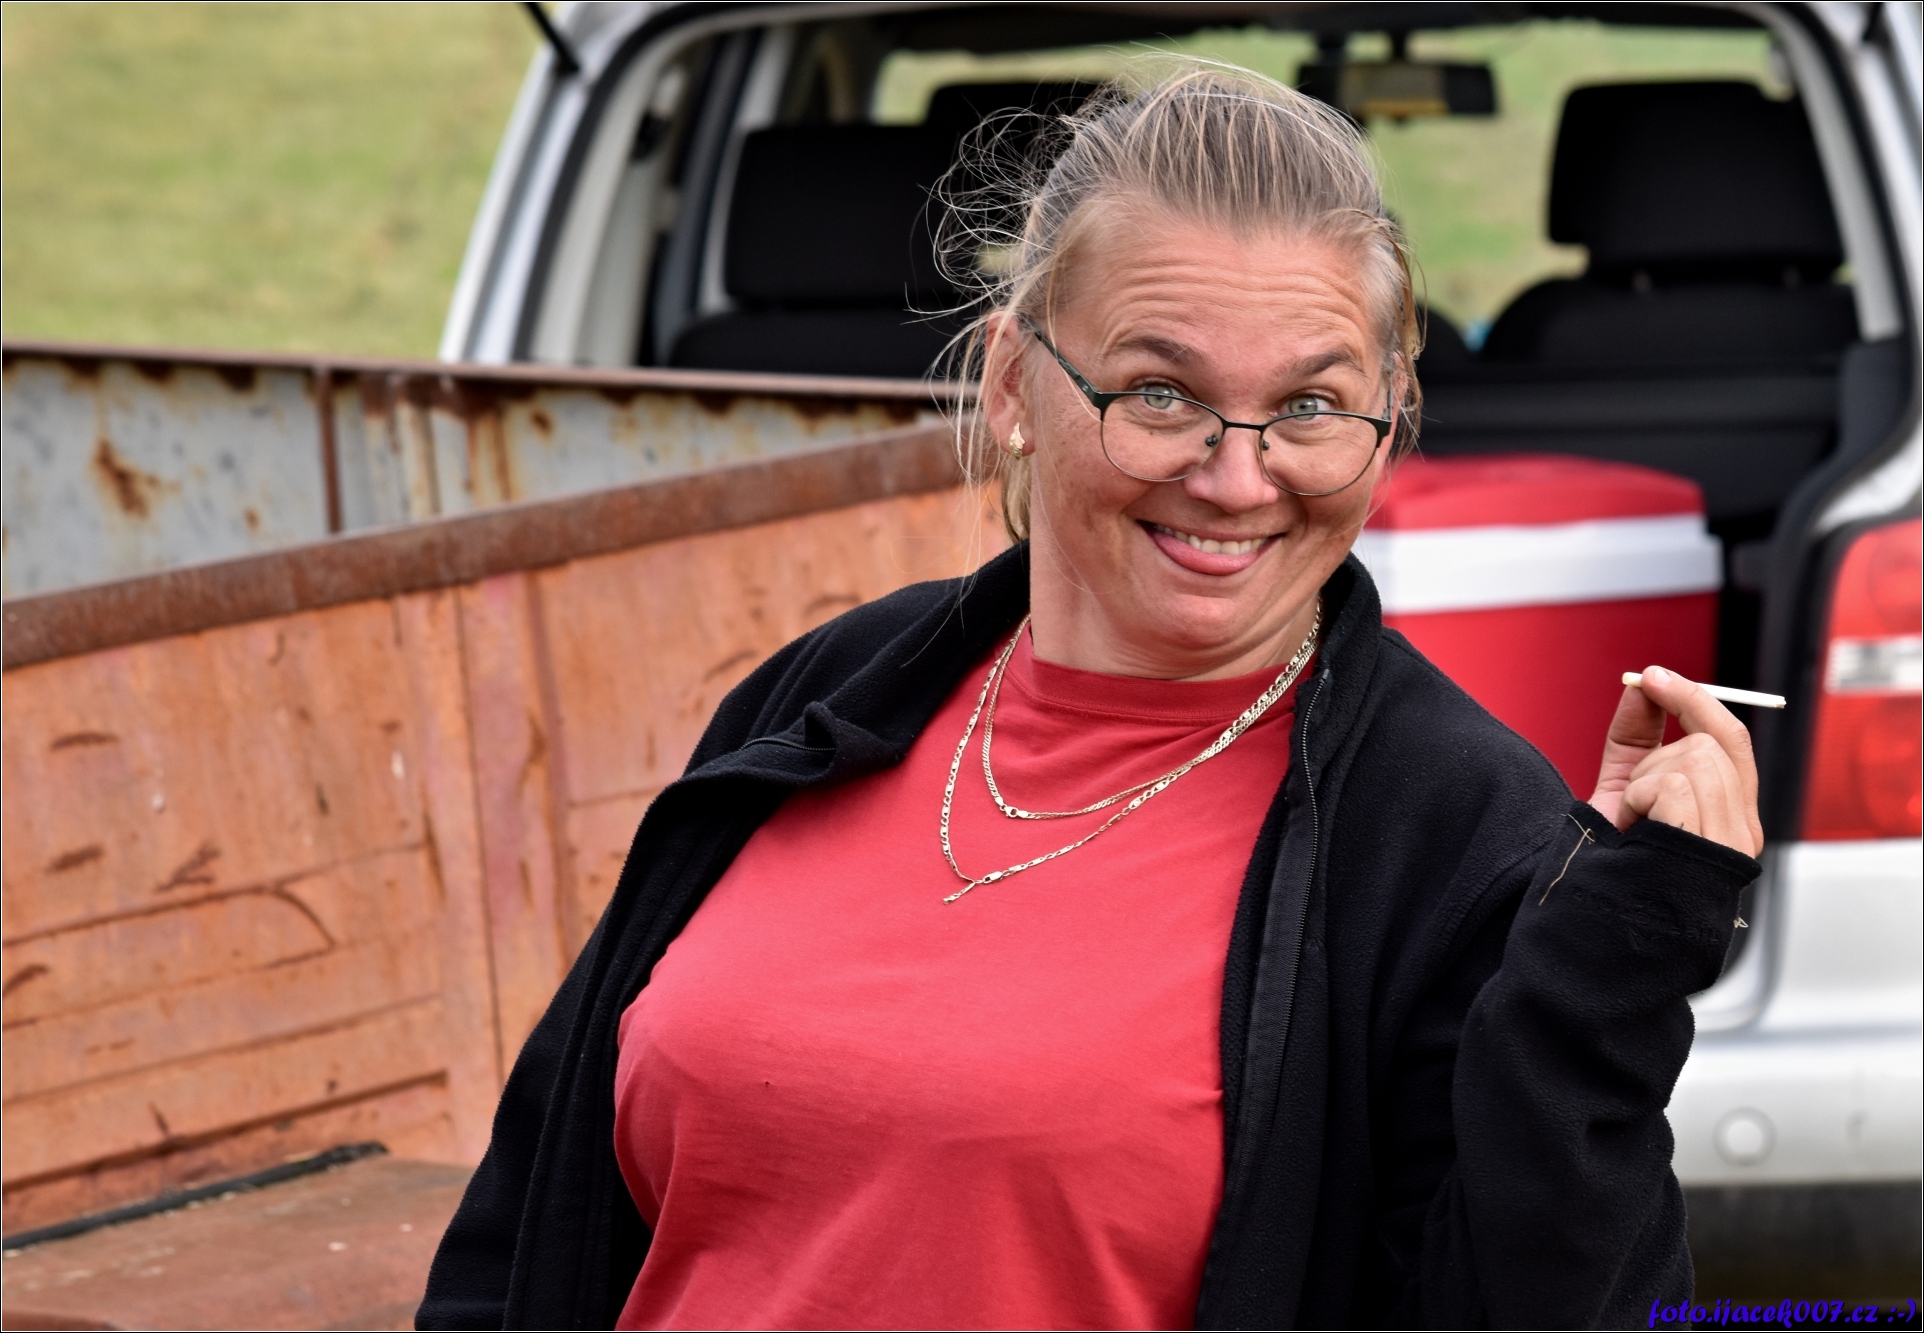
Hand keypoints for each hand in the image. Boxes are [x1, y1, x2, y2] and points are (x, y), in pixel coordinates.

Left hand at [1588, 665, 1763, 856]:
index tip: (1655, 675)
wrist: (1593, 916)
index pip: (1733, 742)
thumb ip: (1636, 738)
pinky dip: (1642, 795)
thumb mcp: (1622, 788)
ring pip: (1697, 754)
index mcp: (1728, 818)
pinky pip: (1677, 781)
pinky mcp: (1711, 842)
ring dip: (1647, 774)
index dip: (1697, 700)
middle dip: (1680, 707)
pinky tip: (1635, 828)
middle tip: (1644, 688)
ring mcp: (1732, 839)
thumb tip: (1642, 685)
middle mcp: (1742, 831)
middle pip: (1722, 738)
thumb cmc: (1610, 862)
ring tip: (1634, 816)